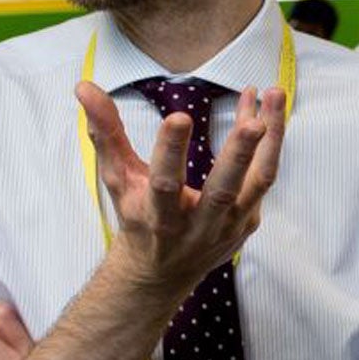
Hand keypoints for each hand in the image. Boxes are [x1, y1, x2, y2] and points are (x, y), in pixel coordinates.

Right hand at [77, 81, 285, 292]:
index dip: (170, 151)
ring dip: (271, 138)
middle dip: (239, 154)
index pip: (165, 184)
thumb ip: (105, 134)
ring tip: (274, 94)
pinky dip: (270, 142)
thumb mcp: (118, 179)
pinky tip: (266, 109)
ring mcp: (229, 226)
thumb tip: (84, 87)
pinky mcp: (249, 220)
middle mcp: (198, 226)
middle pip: (223, 190)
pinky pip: (263, 176)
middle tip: (253, 122)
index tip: (178, 116)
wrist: (164, 271)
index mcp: (160, 217)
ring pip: (258, 181)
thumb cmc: (138, 218)